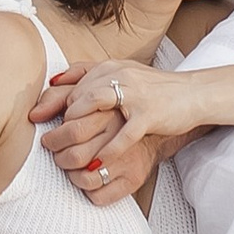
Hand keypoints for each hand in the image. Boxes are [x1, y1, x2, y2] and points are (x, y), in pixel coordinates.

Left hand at [35, 58, 187, 205]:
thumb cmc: (155, 89)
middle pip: (78, 96)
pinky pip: (124, 135)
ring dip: (77, 134)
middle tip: (50, 144)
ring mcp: (135, 95)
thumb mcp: (121, 74)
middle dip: (61, 123)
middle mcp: (120, 76)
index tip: (40, 121)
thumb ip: (89, 75)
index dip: (55, 104)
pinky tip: (98, 165)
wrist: (194, 93)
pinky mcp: (149, 114)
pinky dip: (108, 151)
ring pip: (95, 110)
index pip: (74, 83)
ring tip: (69, 154)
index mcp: (112, 68)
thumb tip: (53, 81)